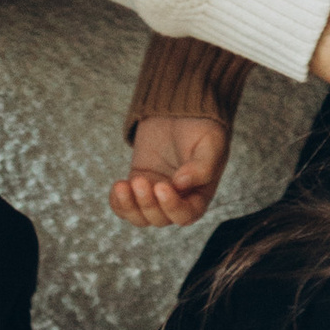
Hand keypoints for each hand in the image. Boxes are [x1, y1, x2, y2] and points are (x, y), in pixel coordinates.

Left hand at [111, 111, 230, 228]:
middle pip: (159, 219)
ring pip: (140, 217)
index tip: (162, 187)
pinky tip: (119, 186)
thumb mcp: (211, 144)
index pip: (185, 215)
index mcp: (198, 196)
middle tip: (140, 180)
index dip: (172, 207)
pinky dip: (118, 202)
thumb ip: (201, 167)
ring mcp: (155, 195)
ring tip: (122, 185)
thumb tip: (181, 185)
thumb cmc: (202, 128)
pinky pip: (124, 206)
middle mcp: (177, 201)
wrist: (181, 111)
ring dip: (130, 206)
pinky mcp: (138, 185)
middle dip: (147, 203)